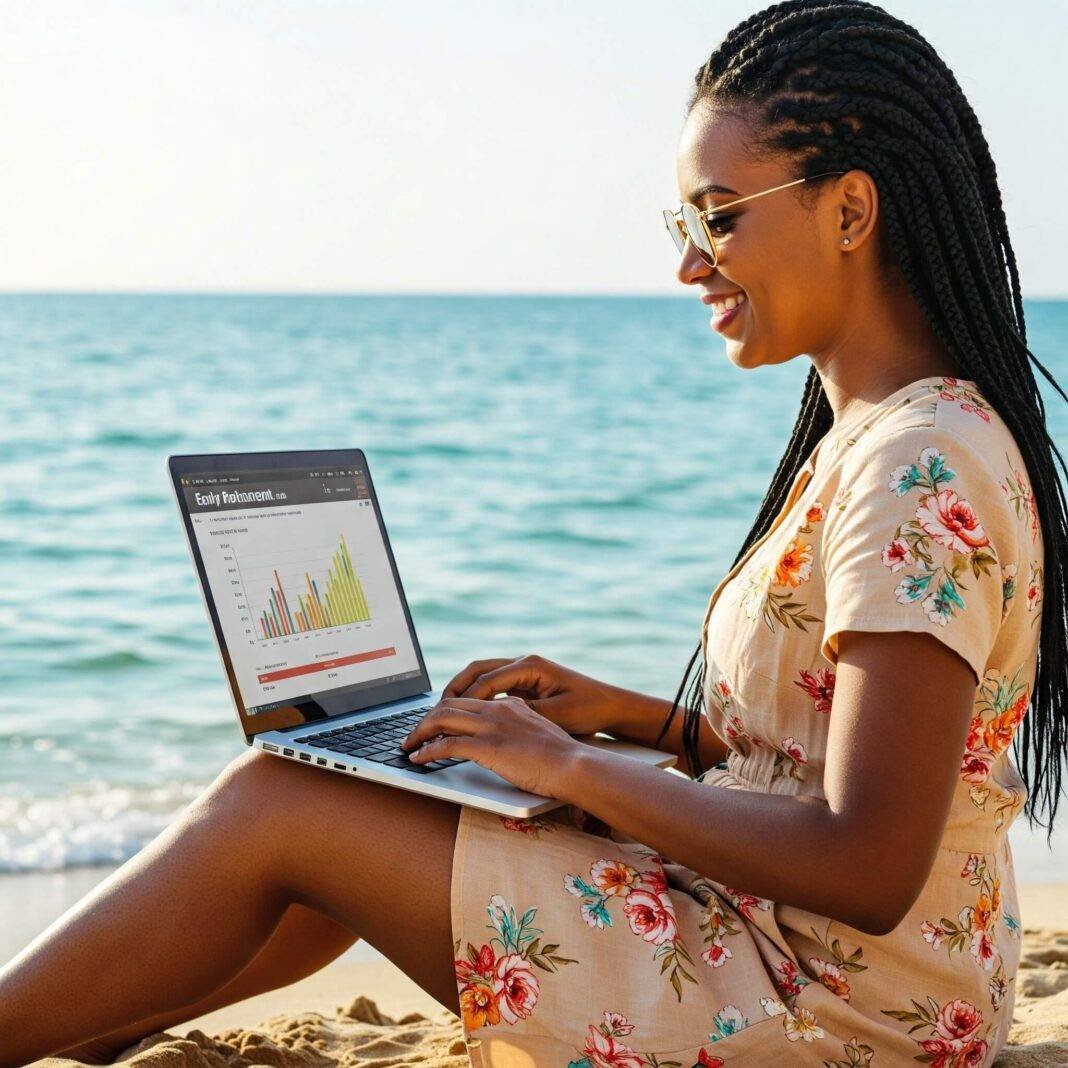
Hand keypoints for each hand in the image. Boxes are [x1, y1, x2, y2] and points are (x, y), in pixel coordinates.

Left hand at [399, 695, 585, 797]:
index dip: (447, 712)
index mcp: (511, 704)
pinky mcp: (488, 746)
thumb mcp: (539, 734)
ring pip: (442, 719)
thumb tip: (506, 742)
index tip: (435, 725)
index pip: (469, 701)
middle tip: (413, 734)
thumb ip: (519, 731)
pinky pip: (446, 744)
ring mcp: (492, 726)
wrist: (575, 764)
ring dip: (420, 732)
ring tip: (408, 745)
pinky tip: (418, 759)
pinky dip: (427, 750)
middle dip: (426, 719)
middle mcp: (498, 709)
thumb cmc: (563, 757)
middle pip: (449, 704)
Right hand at [437, 653, 621, 736]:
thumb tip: (493, 719)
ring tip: (443, 713)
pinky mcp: (525, 683)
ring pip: (482, 676)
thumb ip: (524, 714)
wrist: (611, 705)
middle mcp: (523, 663)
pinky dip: (477, 697)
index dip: (464, 698)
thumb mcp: (556, 715)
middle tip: (435, 710)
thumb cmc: (588, 709)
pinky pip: (493, 685)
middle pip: (477, 670)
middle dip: (454, 689)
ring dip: (463, 692)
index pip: (486, 679)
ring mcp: (523, 671)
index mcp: (529, 665)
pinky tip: (467, 716)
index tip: (445, 715)